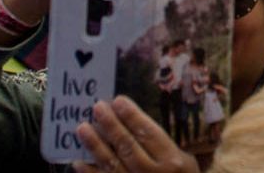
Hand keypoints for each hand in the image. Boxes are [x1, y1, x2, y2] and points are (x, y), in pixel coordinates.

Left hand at [70, 96, 198, 172]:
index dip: (132, 116)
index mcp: (172, 161)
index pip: (149, 134)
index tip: (118, 100)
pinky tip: (78, 162)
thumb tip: (135, 123)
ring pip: (112, 165)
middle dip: (111, 126)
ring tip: (82, 128)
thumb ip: (164, 147)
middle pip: (128, 146)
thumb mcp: (185, 163)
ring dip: (95, 146)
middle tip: (98, 108)